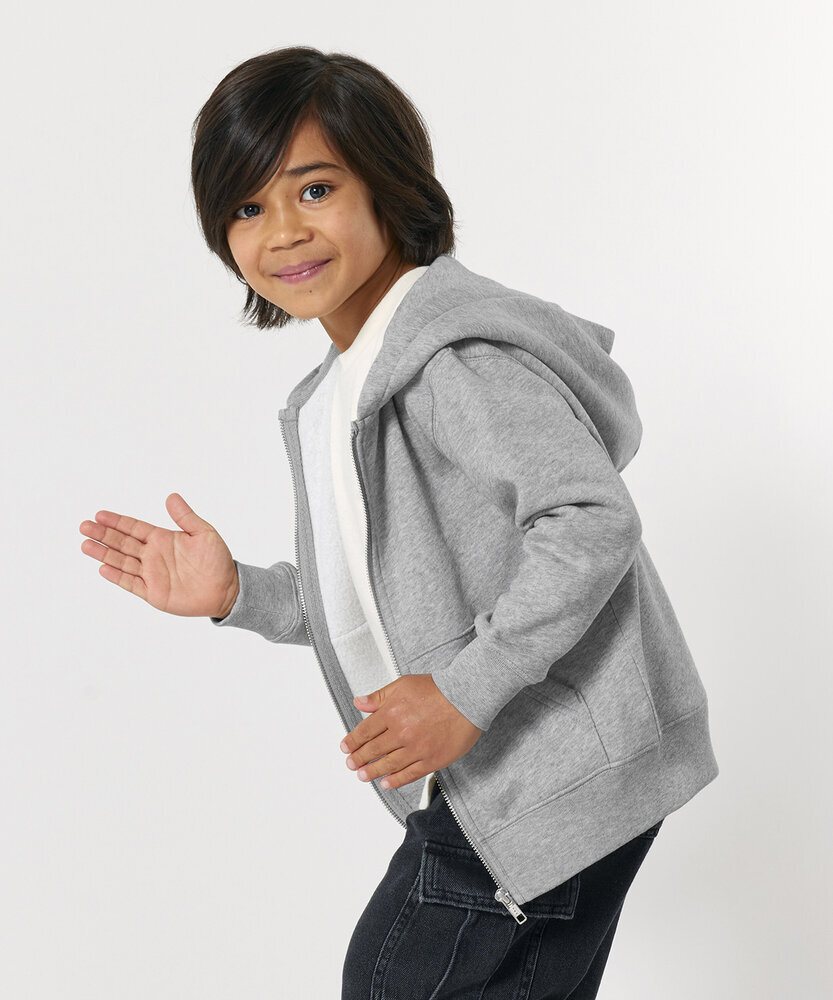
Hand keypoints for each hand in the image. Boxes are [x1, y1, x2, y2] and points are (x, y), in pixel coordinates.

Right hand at [79, 493, 239, 617]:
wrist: (226, 589)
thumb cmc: (217, 560)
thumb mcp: (204, 533)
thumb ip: (186, 517)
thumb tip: (171, 496)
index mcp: (163, 539)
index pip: (134, 528)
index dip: (117, 522)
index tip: (99, 515)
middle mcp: (153, 555)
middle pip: (122, 543)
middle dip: (103, 534)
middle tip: (84, 526)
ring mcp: (151, 574)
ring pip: (122, 561)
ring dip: (104, 553)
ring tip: (85, 544)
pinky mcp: (153, 592)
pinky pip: (131, 583)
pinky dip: (117, 576)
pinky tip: (103, 567)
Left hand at [339, 674, 481, 790]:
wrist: (467, 697)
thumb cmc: (438, 689)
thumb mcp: (404, 684)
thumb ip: (380, 696)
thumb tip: (360, 702)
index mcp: (392, 712)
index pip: (365, 731)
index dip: (353, 741)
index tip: (346, 747)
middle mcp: (401, 732)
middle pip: (374, 750)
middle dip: (359, 758)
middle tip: (351, 764)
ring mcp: (416, 748)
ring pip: (389, 764)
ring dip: (373, 772)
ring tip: (363, 775)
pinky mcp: (432, 760)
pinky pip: (409, 774)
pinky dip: (396, 780)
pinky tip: (387, 783)